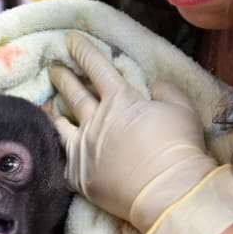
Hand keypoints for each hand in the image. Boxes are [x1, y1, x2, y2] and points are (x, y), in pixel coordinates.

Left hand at [48, 32, 232, 233]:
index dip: (83, 51)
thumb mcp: (183, 109)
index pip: (97, 67)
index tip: (70, 41)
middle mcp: (96, 121)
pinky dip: (59, 147)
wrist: (168, 192)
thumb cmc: (179, 148)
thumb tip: (154, 87)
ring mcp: (84, 149)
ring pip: (62, 124)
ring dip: (56, 111)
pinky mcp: (79, 176)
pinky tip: (55, 144)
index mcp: (120, 101)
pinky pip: (64, 157)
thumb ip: (167, 92)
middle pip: (74, 93)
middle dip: (63, 76)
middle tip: (54, 67)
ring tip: (49, 104)